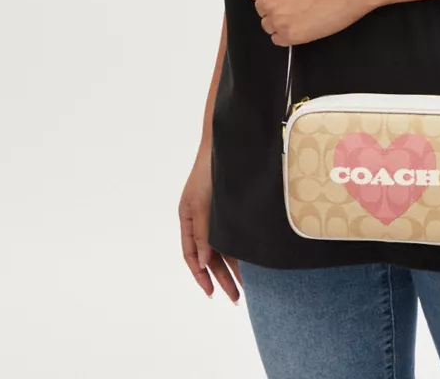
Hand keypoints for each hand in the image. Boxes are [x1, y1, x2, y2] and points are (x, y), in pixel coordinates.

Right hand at [178, 150, 242, 304]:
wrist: (228, 142)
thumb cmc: (210, 169)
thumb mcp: (203, 202)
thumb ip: (202, 232)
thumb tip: (202, 262)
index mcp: (187, 217)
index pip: (190, 255)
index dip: (200, 275)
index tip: (212, 294)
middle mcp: (200, 219)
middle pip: (209, 256)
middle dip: (222, 278)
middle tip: (236, 298)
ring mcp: (216, 214)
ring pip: (223, 248)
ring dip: (233, 267)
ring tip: (246, 287)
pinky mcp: (230, 208)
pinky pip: (233, 235)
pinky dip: (240, 249)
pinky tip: (251, 261)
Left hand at [237, 0, 376, 45]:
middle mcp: (270, 0)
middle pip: (261, 8)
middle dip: (275, 3)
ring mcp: (279, 19)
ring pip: (268, 24)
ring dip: (280, 19)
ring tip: (301, 10)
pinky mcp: (291, 36)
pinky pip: (277, 39)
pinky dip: (286, 33)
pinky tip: (302, 22)